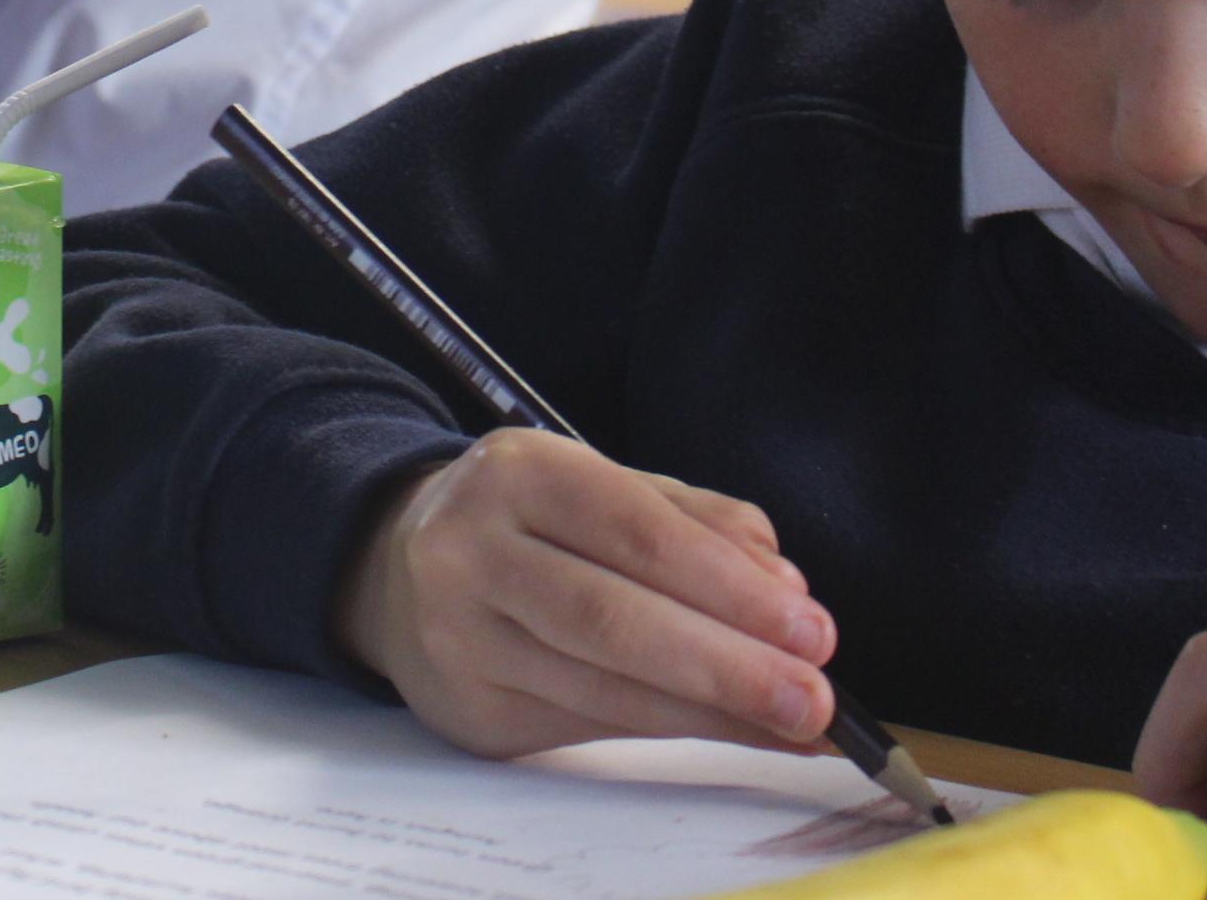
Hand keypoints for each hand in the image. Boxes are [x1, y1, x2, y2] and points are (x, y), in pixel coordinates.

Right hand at [332, 427, 839, 758]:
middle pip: (611, 617)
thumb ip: (692, 522)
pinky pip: (584, 726)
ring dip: (709, 714)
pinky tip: (725, 732)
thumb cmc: (527, 523)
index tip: (809, 629)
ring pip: (600, 687)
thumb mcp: (600, 486)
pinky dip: (667, 733)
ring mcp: (460, 636)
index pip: (634, 530)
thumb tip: (781, 584)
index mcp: (518, 473)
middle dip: (725, 665)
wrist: (395, 567)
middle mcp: (473, 550)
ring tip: (788, 724)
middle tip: (812, 697)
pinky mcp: (469, 707)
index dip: (728, 586)